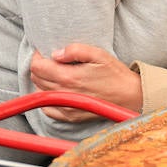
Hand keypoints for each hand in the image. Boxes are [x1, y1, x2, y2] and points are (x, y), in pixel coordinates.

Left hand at [29, 44, 143, 120]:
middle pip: (36, 78)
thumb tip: (56, 53)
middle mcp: (64, 93)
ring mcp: (66, 107)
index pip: (37, 67)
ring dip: (43, 80)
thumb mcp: (99, 54)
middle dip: (40, 67)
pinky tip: (57, 90)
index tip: (45, 52)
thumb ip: (76, 50)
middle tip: (51, 60)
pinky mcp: (70, 116)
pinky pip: (47, 109)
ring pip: (40, 91)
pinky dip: (47, 97)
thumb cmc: (115, 74)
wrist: (130, 96)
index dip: (38, 56)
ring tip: (56, 73)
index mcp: (69, 77)